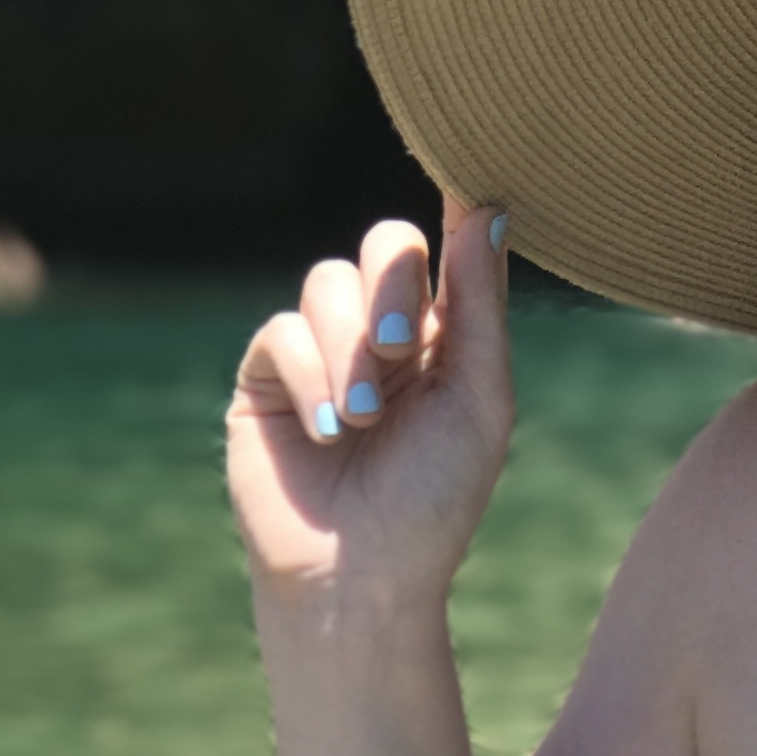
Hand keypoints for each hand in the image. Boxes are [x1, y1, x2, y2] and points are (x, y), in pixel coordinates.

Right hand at [226, 196, 514, 613]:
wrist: (362, 576)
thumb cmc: (435, 501)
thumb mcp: (479, 401)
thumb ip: (480, 306)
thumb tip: (488, 210)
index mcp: (442, 335)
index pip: (443, 249)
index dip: (451, 213)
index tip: (467, 179)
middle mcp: (380, 332)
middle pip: (384, 243)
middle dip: (394, 286)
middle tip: (404, 350)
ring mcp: (320, 352)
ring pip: (327, 282)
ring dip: (352, 349)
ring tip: (364, 419)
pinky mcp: (268, 379)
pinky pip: (281, 331)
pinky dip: (311, 375)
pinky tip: (329, 432)